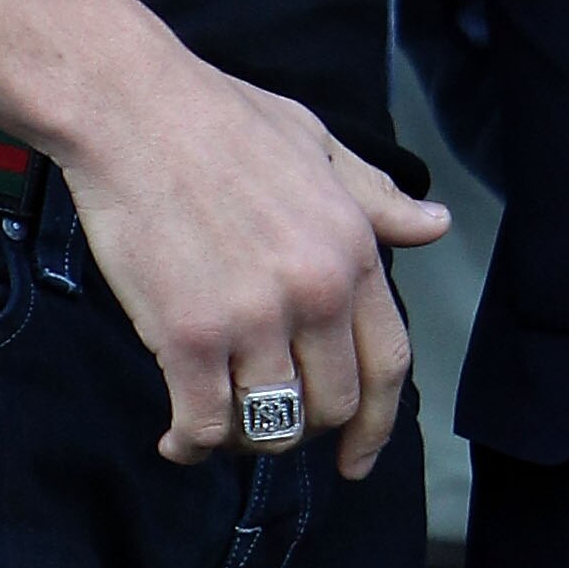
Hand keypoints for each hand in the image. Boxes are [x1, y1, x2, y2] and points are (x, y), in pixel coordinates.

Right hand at [58, 40, 449, 482]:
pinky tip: (176, 441)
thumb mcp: (318, 146)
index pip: (387, 363)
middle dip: (305, 427)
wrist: (131, 108)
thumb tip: (437, 225)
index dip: (377, 424)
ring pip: (273, 425)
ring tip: (217, 424)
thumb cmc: (220, 119)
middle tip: (265, 420)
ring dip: (246, 439)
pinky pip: (205, 423)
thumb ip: (376, 199)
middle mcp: (315, 292)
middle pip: (333, 406)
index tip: (358, 459)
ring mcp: (253, 318)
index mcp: (352, 249)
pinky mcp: (188, 336)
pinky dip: (191, 445)